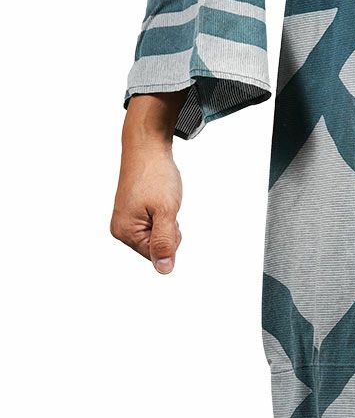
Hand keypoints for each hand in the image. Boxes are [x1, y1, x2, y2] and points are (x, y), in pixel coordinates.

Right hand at [111, 91, 187, 273]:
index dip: (171, 234)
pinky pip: (154, 221)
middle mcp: (121, 229)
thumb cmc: (156, 176)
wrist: (147, 146)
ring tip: (160, 197)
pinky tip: (158, 196)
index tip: (166, 212)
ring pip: (157, 232)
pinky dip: (162, 210)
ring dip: (166, 218)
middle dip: (168, 227)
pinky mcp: (132, 210)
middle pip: (156, 245)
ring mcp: (125, 218)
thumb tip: (164, 270)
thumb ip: (165, 242)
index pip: (156, 254)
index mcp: (125, 233)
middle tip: (164, 203)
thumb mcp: (166, 211)